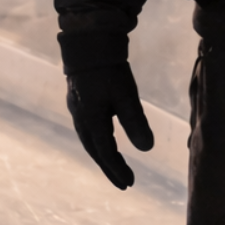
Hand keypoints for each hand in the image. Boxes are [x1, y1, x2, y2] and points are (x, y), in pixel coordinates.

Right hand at [65, 62, 153, 189]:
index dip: (117, 169)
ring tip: (116, 167)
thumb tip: (147, 149)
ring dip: (103, 155)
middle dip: (109, 168)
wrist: (88, 41)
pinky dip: (98, 140)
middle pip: (95, 150)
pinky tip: (106, 139)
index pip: (105, 152)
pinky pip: (88, 128)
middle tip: (124, 183)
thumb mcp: (126, 95)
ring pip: (90, 139)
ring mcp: (77, 108)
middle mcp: (80, 117)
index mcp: (90, 119)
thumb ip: (136, 121)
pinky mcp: (79, 99)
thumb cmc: (108, 68)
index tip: (129, 183)